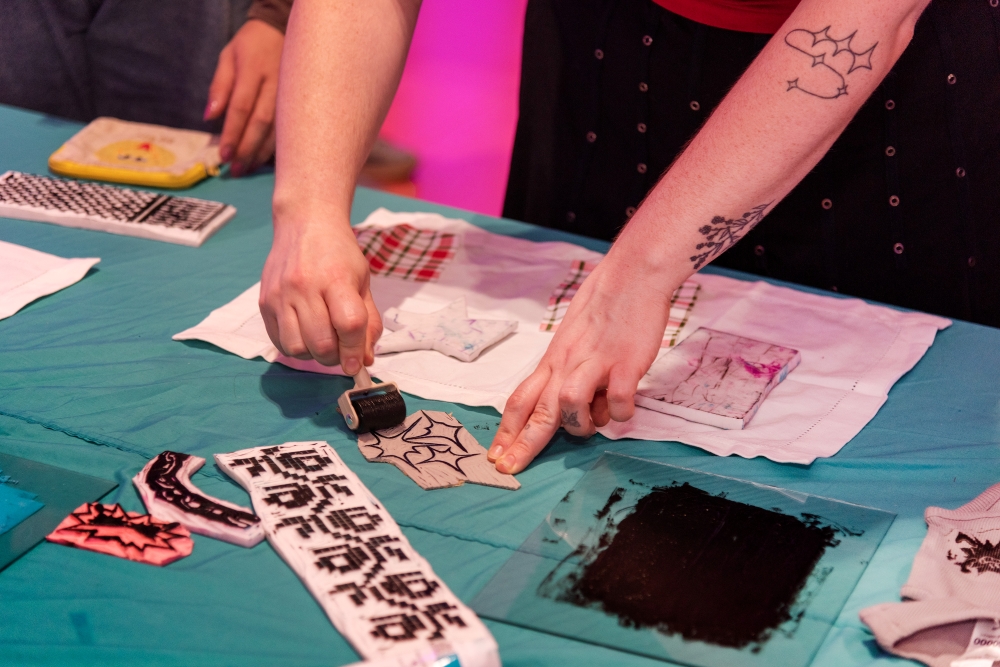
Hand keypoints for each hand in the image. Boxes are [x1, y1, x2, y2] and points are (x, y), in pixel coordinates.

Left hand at [205, 19, 283, 176]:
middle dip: (247, 149)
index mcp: (253, 69)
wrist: (285, 31)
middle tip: (235, 169)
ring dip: (262, 153)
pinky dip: (277, 147)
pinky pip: (290, 129)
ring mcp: (291, 94)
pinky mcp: (300, 102)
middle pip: (261, 122)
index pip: (242, 106)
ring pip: (279, 130)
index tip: (224, 155)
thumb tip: (210, 117)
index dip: (233, 133)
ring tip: (247, 169)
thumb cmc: (251, 46)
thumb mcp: (228, 57)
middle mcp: (275, 84)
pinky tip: (266, 160)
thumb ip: (220, 86)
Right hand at [259, 218, 381, 373]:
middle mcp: (304, 286)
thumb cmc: (339, 254)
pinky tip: (305, 334)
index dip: (355, 351)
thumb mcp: (363, 281)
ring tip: (322, 341)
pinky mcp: (264, 302)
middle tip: (341, 350)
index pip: (349, 325)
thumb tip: (364, 360)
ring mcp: (280, 295)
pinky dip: (296, 348)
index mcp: (336, 279)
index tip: (357, 363)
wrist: (305, 224)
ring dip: (314, 355)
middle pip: (321, 343)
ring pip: (297, 348)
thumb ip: (368, 321)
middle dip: (335, 358)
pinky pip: (279, 342)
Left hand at [487, 237, 682, 473]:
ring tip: (596, 420)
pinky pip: (619, 403)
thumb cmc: (601, 308)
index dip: (507, 431)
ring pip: (571, 407)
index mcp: (553, 362)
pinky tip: (625, 406)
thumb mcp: (570, 339)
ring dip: (582, 425)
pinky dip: (621, 413)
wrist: (631, 278)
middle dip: (522, 446)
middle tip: (509, 470)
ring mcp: (597, 365)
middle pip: (538, 412)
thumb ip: (565, 371)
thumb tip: (566, 406)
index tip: (495, 456)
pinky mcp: (626, 366)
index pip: (521, 400)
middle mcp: (568, 366)